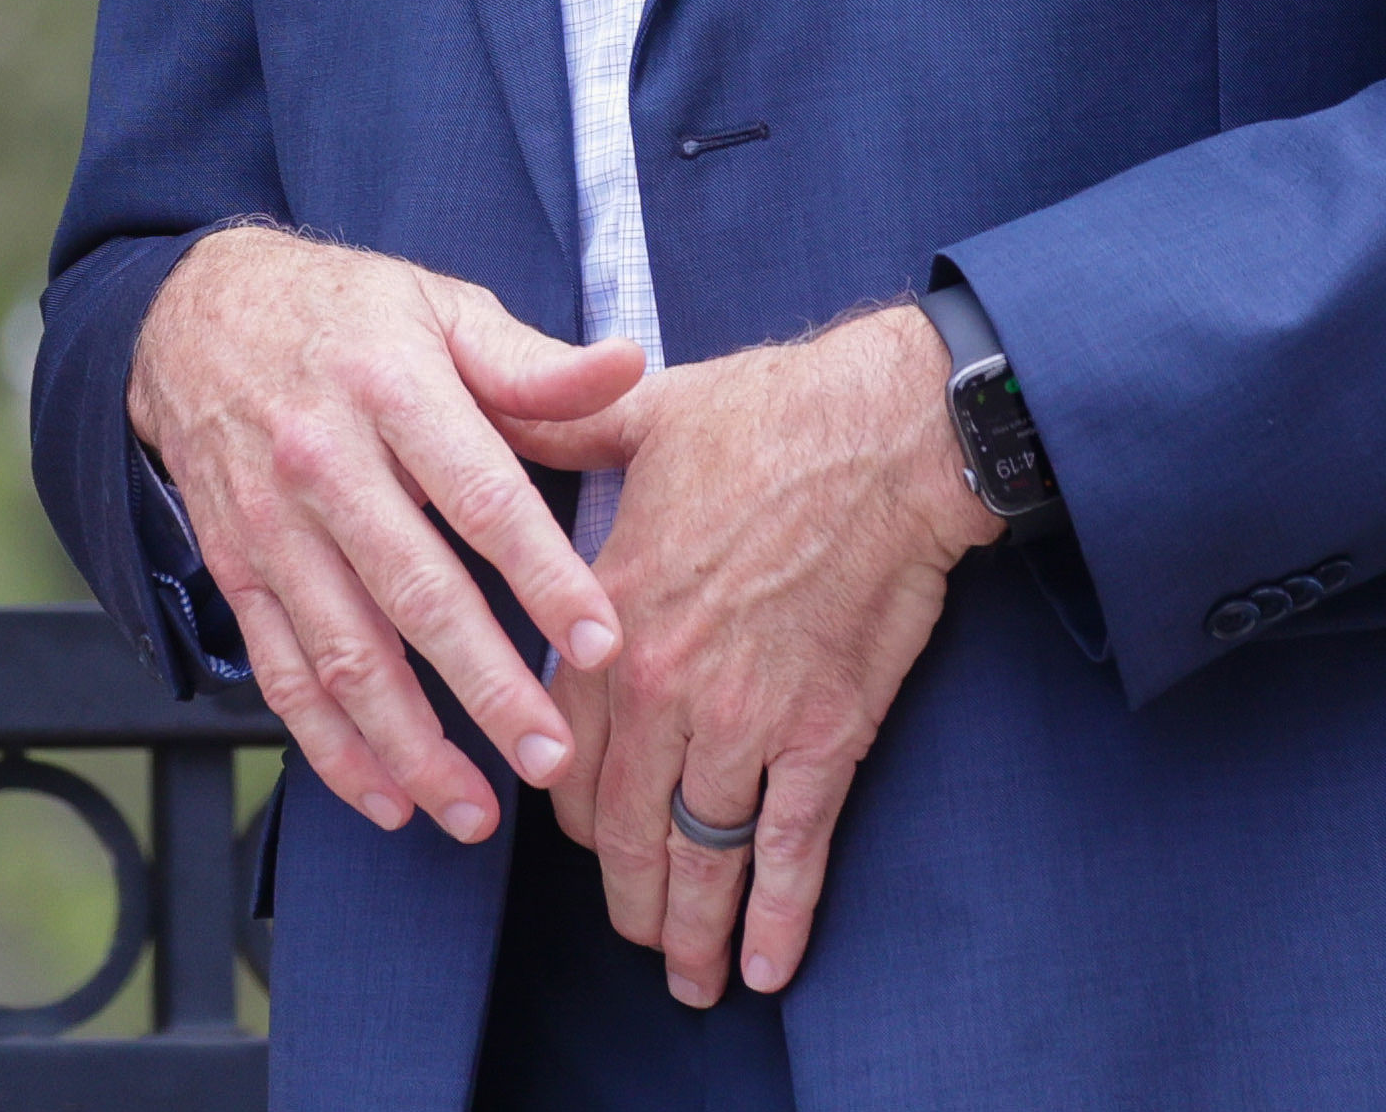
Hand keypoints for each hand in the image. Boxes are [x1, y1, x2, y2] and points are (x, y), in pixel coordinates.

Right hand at [128, 226, 644, 845]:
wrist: (193, 314)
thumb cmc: (347, 313)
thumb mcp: (441, 308)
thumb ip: (532, 362)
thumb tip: (632, 366)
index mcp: (392, 388)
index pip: (481, 496)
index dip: (544, 575)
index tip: (602, 644)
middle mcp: (325, 463)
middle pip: (414, 594)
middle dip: (486, 687)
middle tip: (552, 760)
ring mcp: (273, 527)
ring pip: (344, 655)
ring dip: (411, 745)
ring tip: (478, 810)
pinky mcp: (237, 571)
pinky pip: (283, 674)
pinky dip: (331, 746)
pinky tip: (387, 799)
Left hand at [496, 302, 997, 1006]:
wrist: (884, 435)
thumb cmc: (767, 414)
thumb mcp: (639, 412)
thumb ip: (563, 430)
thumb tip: (501, 408)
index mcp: (608, 615)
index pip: (561, 750)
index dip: (568, 809)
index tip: (581, 838)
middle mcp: (664, 684)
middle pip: (622, 826)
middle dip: (626, 896)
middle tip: (636, 936)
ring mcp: (744, 718)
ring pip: (698, 851)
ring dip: (692, 926)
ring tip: (694, 978)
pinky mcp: (824, 735)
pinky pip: (788, 849)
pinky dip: (777, 916)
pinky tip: (768, 967)